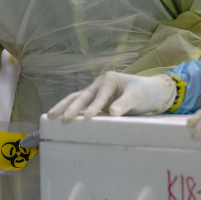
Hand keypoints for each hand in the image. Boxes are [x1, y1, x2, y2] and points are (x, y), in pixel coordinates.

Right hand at [48, 72, 175, 121]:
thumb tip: (111, 112)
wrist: (150, 93)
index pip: (99, 94)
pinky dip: (70, 111)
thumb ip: (124, 103)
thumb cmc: (144, 92)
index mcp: (109, 79)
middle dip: (71, 107)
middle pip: (82, 95)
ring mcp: (95, 93)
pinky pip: (80, 106)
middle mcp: (99, 84)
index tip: (87, 116)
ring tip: (50, 116)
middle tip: (63, 119)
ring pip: (76, 99)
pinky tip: (59, 119)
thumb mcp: (137, 97)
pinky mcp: (95, 102)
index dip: (93, 106)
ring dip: (64, 107)